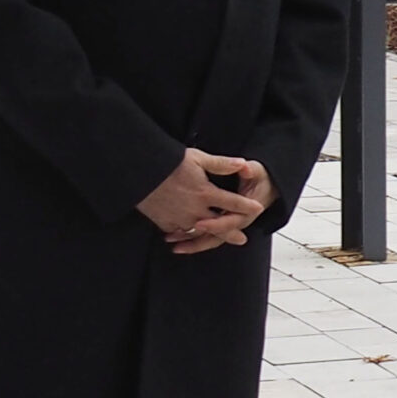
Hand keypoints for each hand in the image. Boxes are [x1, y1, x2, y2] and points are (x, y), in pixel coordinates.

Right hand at [139, 150, 265, 253]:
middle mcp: (195, 209)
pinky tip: (189, 233)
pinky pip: (179, 231)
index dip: (247, 206)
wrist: (138, 171)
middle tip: (242, 239)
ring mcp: (179, 218)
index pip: (232, 202)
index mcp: (205, 193)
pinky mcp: (164, 222)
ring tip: (216, 238)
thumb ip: (221, 164)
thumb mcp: (197, 158)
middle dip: (231, 232)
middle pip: (219, 225)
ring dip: (209, 235)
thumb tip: (242, 163)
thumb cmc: (168, 162)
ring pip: (199, 231)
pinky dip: (185, 233)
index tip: (257, 208)